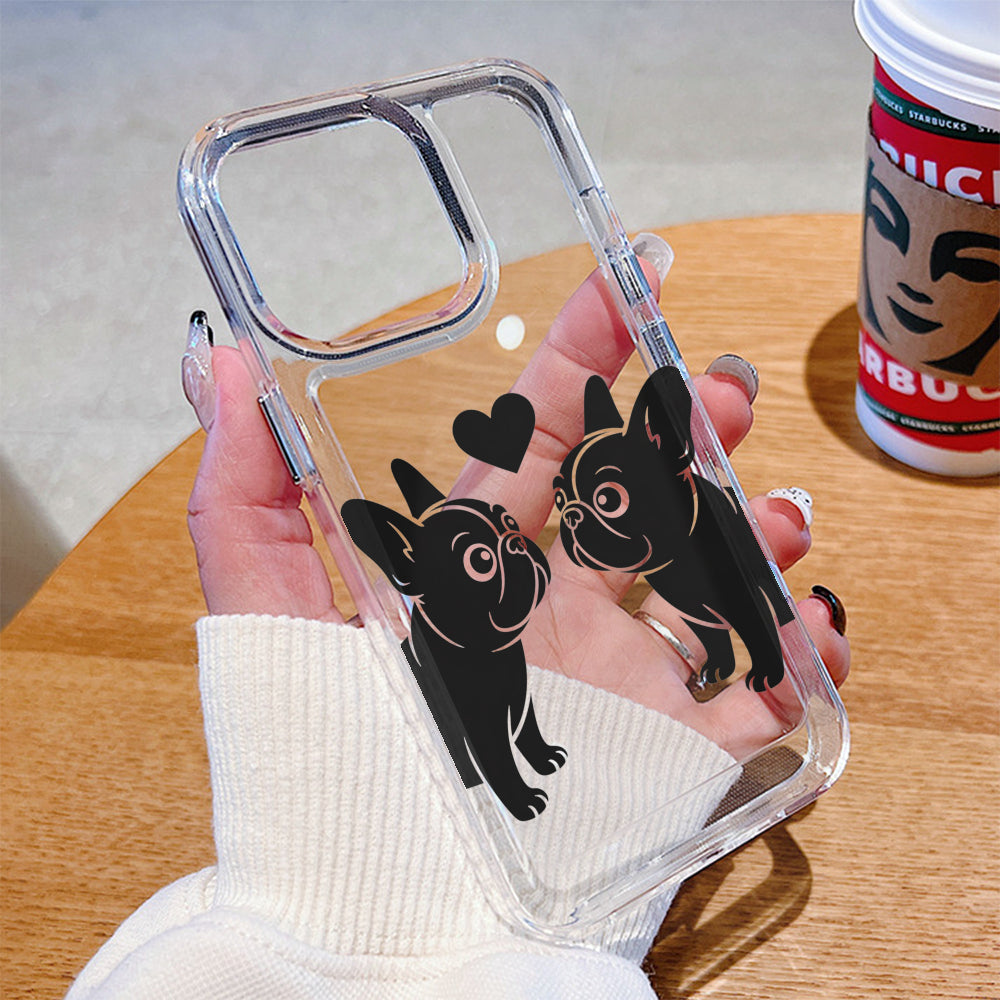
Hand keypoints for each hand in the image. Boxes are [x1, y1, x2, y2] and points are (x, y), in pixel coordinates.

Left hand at [185, 262, 848, 757]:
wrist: (378, 913)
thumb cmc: (315, 758)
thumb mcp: (264, 615)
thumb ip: (244, 493)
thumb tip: (223, 364)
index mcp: (477, 565)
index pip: (538, 436)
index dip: (583, 354)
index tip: (631, 280)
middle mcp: (551, 608)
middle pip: (637, 494)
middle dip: (683, 429)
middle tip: (723, 388)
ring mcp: (615, 676)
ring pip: (708, 579)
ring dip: (753, 529)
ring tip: (779, 510)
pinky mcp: (667, 754)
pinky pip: (755, 699)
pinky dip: (799, 659)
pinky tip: (813, 629)